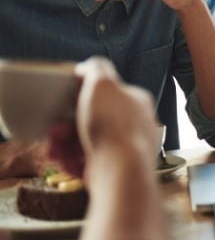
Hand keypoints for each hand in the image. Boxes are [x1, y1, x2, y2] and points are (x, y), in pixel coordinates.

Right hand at [55, 58, 158, 176]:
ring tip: (54, 148)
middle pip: (91, 119)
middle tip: (54, 130)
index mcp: (136, 102)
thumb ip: (96, 69)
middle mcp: (134, 125)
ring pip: (85, 142)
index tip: (63, 101)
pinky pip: (85, 162)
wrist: (121, 171)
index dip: (80, 96)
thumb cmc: (114, 126)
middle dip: (66, 124)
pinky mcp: (113, 169)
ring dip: (63, 144)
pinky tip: (62, 161)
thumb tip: (87, 67)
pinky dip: (70, 161)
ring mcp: (125, 148)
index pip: (106, 93)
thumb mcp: (103, 84)